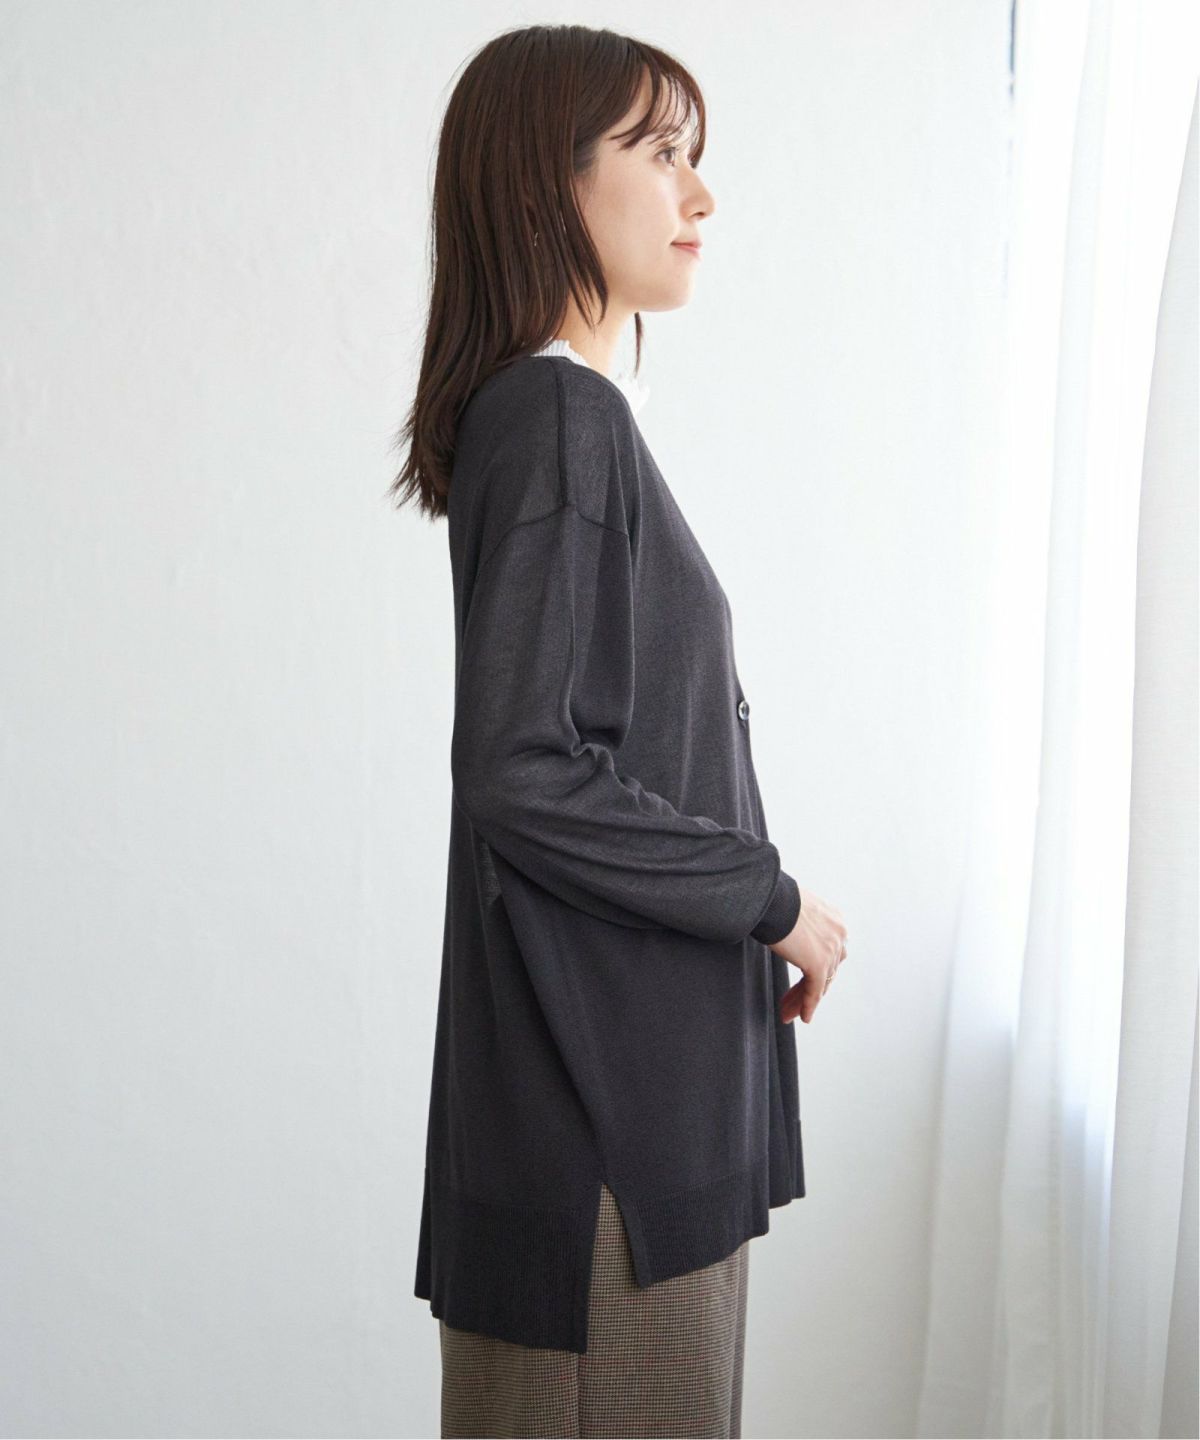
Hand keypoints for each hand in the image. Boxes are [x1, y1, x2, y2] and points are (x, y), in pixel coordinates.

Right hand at [768, 887, 847, 1024]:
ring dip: (802, 1000)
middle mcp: (839, 934)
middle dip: (808, 989)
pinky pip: (814, 991)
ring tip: (788, 1013)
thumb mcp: (794, 909)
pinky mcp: (818, 964)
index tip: (802, 983)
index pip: (829, 953)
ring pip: (819, 983)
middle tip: (793, 1003)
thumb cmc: (774, 898)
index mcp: (834, 920)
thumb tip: (787, 932)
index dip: (815, 971)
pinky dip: (807, 1005)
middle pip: (826, 970)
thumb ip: (800, 924)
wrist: (770, 898)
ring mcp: (830, 950)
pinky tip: (802, 1017)